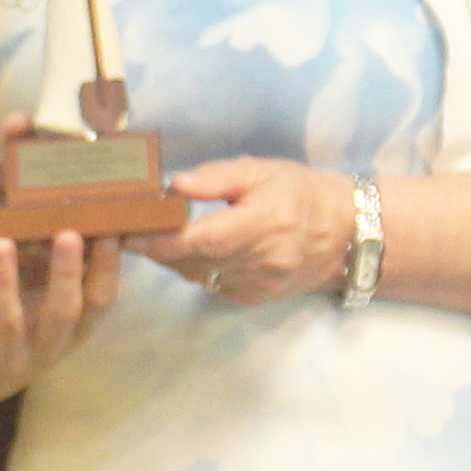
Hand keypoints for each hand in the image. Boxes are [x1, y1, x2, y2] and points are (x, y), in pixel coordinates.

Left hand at [0, 219, 119, 406]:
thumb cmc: (24, 330)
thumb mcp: (50, 310)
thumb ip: (66, 275)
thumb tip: (89, 220)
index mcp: (73, 335)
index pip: (99, 305)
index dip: (106, 271)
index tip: (109, 234)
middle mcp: (45, 351)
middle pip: (61, 314)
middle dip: (65, 274)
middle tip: (69, 234)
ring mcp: (6, 360)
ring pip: (8, 321)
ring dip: (5, 281)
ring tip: (2, 243)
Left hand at [138, 158, 353, 305]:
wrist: (343, 234)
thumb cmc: (299, 192)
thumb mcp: (261, 171)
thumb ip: (216, 177)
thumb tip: (173, 185)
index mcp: (266, 221)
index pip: (204, 239)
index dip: (162, 240)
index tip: (129, 232)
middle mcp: (263, 260)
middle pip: (194, 261)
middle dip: (156, 248)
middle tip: (128, 230)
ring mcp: (260, 285)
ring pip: (198, 276)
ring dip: (172, 259)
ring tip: (154, 237)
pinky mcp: (256, 299)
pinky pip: (211, 286)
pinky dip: (195, 269)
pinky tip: (191, 252)